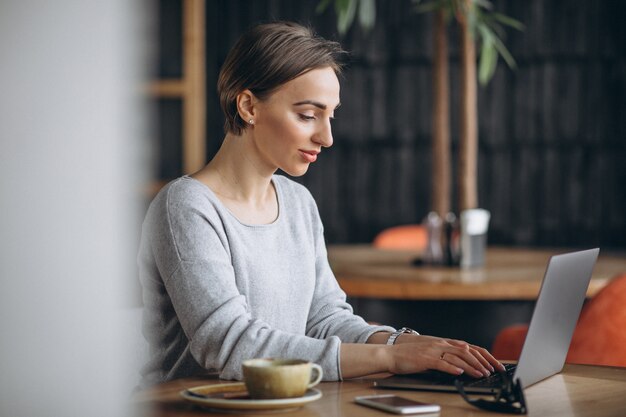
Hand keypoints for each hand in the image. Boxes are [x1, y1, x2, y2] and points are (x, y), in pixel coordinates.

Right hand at [388, 335, 505, 377]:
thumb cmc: (411, 356)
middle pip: (466, 351)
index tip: (494, 364)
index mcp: (443, 343)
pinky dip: (452, 368)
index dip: (483, 356)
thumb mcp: (432, 354)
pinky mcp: (425, 359)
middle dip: (482, 362)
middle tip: (492, 371)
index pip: (469, 347)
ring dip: (471, 366)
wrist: (392, 354)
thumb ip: (445, 357)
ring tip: (481, 374)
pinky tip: (460, 373)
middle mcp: (441, 344)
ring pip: (457, 357)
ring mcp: (433, 351)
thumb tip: (461, 366)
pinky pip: (441, 363)